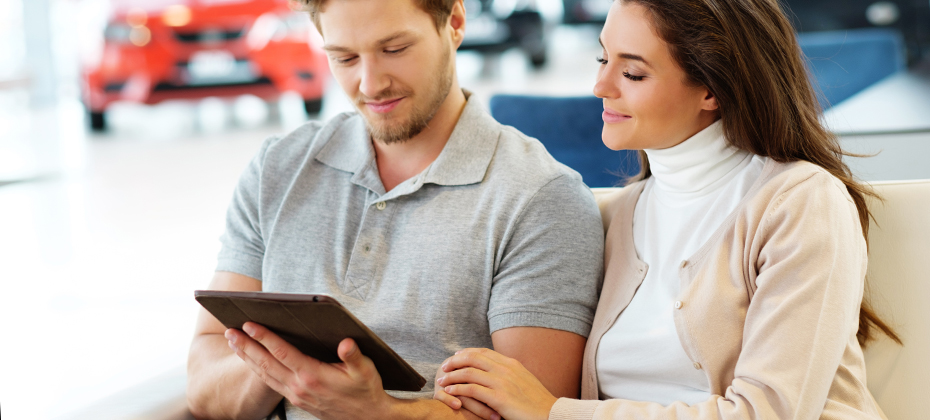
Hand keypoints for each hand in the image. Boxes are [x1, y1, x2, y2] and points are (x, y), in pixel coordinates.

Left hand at [226, 322, 391, 418]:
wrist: (368, 418)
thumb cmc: (366, 391)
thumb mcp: (366, 371)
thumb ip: (354, 356)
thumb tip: (346, 343)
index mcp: (313, 376)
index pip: (283, 353)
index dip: (265, 338)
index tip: (250, 325)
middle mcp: (299, 387)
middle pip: (265, 364)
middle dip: (246, 346)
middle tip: (230, 331)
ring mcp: (295, 395)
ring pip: (264, 374)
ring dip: (247, 357)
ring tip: (233, 342)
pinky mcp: (296, 400)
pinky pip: (270, 383)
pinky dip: (257, 369)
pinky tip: (251, 360)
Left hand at [437, 348, 556, 419]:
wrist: (550, 415)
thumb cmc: (537, 403)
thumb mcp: (524, 380)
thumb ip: (510, 374)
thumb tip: (497, 370)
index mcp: (512, 363)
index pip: (483, 351)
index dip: (466, 353)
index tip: (456, 358)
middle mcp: (506, 369)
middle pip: (472, 358)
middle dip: (454, 362)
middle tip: (444, 367)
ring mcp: (502, 382)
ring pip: (468, 373)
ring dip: (451, 376)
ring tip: (441, 381)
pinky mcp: (498, 398)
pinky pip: (471, 389)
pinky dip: (457, 389)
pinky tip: (450, 392)